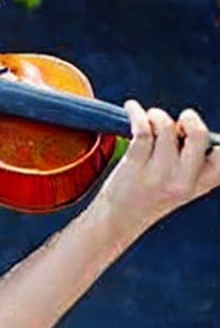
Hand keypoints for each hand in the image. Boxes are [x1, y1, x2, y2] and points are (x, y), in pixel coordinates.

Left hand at [95, 101, 219, 239]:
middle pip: (199, 135)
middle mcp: (183, 181)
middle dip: (189, 118)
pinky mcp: (134, 165)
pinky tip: (131, 107)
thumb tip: (191, 125)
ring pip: (165, 127)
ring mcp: (158, 174)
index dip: (218, 141)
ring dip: (156, 115)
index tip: (199, 130)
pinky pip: (141, 128)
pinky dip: (135, 112)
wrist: (117, 219)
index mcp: (200, 185)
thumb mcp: (180, 186)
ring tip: (149, 117)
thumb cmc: (148, 195)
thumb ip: (192, 164)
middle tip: (178, 120)